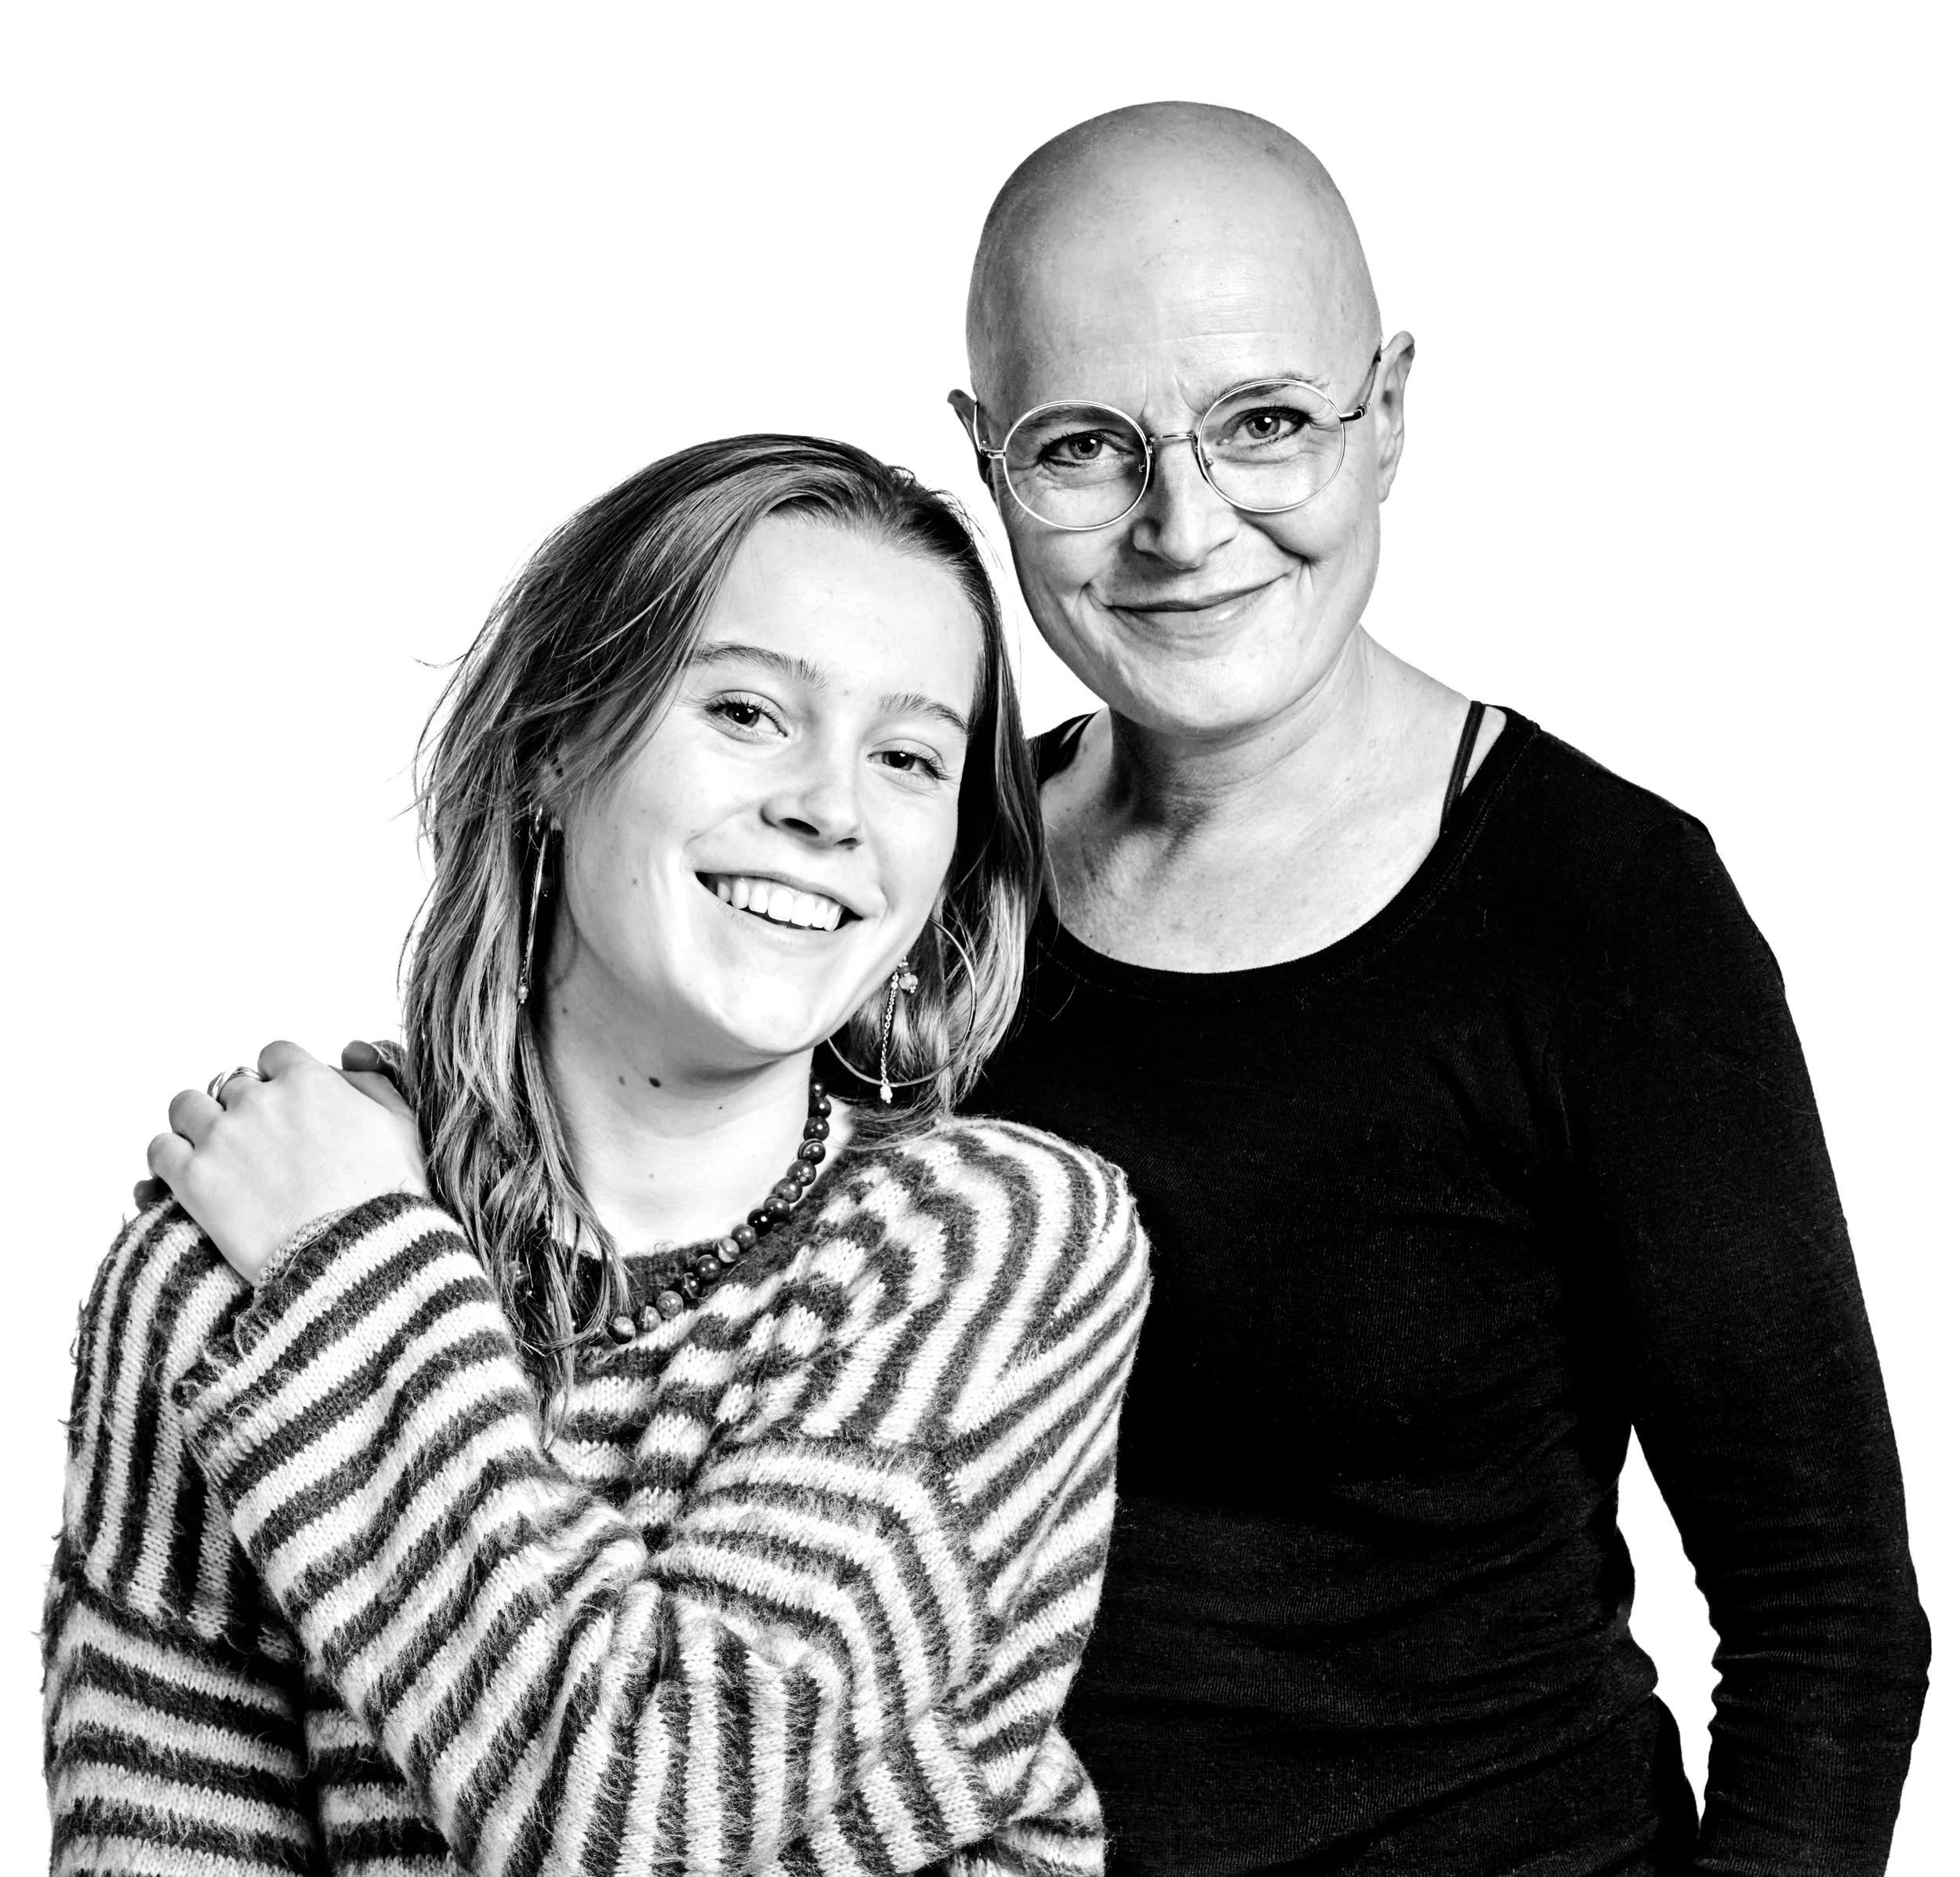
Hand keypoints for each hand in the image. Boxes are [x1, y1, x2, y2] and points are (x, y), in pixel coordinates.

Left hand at [147, 1040, 428, 1284]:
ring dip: (198, 1126)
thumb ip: (373, 1077)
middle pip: (229, 1085)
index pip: (273, 1056)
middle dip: (241, 1109)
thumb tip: (348, 1049)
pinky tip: (188, 1178)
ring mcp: (223, 1137)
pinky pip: (160, 1149)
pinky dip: (169, 1159)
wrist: (360, 1256)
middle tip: (257, 1146)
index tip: (283, 1107)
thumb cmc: (389, 1195)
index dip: (277, 1081)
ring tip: (216, 1157)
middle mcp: (260, 1100)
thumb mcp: (402, 1123)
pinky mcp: (194, 1178)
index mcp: (308, 1080)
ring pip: (186, 1107)